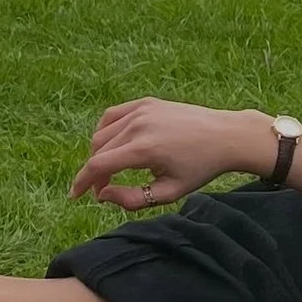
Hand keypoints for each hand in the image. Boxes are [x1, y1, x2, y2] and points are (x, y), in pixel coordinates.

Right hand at [70, 101, 271, 211]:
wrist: (226, 136)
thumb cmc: (200, 168)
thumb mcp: (169, 192)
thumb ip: (132, 199)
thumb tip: (102, 195)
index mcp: (144, 149)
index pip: (98, 166)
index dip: (82, 182)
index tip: (75, 195)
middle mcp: (138, 125)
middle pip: (98, 150)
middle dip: (95, 173)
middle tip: (105, 190)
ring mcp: (141, 110)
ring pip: (102, 133)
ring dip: (99, 153)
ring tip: (110, 169)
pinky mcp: (145, 102)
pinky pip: (112, 116)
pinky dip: (105, 131)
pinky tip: (113, 145)